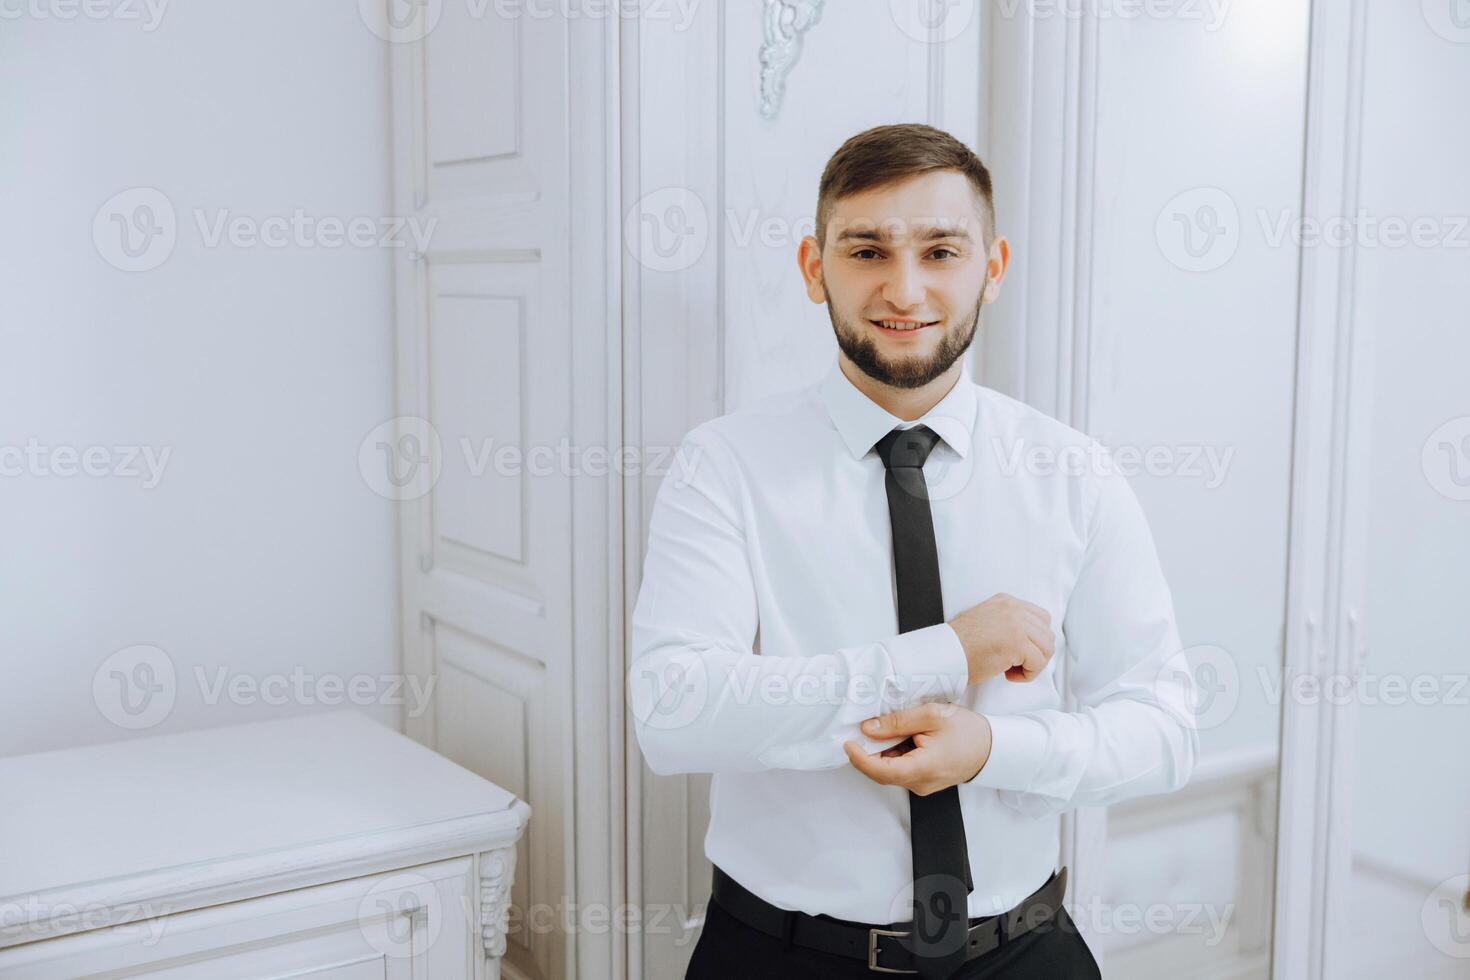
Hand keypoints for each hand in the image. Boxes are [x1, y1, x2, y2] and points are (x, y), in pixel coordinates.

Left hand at [843, 702, 992, 794]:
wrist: (992, 748)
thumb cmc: (968, 731)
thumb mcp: (932, 716)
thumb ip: (898, 722)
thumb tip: (868, 728)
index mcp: (923, 768)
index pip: (880, 771)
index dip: (859, 758)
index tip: (847, 743)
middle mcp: (920, 783)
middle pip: (882, 771)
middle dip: (868, 751)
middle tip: (862, 728)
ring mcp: (922, 785)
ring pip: (891, 770)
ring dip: (883, 751)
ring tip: (888, 727)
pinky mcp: (924, 781)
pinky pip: (901, 769)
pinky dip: (895, 753)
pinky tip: (901, 736)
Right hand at [948, 593, 1054, 684]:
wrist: (944, 654)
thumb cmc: (960, 646)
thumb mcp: (987, 621)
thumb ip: (1009, 623)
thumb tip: (1031, 640)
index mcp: (1006, 601)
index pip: (1041, 618)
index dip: (1035, 640)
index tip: (1019, 652)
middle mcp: (1014, 608)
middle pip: (1047, 634)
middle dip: (1036, 654)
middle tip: (1016, 664)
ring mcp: (1016, 624)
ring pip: (1047, 649)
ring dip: (1033, 665)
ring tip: (1012, 669)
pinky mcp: (1017, 643)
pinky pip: (1038, 663)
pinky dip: (1027, 675)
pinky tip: (1008, 674)